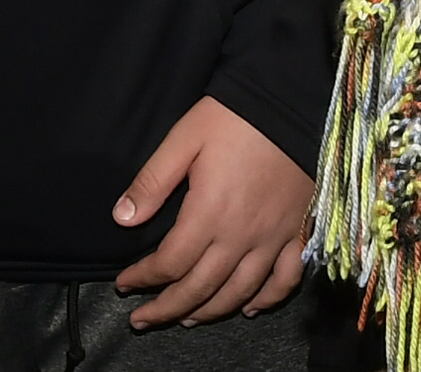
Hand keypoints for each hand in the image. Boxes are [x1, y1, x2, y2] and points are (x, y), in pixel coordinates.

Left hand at [112, 95, 312, 327]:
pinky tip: (249, 308)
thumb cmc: (234, 117)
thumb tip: (122, 217)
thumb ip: (152, 181)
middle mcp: (241, 235)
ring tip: (186, 319)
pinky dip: (266, 300)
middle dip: (166, 308)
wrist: (291, 100)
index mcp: (209, 212)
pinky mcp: (298, 232)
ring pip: (239, 293)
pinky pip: (284, 280)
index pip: (170, 263)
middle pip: (200, 288)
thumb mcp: (184, 138)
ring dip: (209, 312)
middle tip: (141, 319)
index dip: (143, 278)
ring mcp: (273, 238)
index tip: (124, 283)